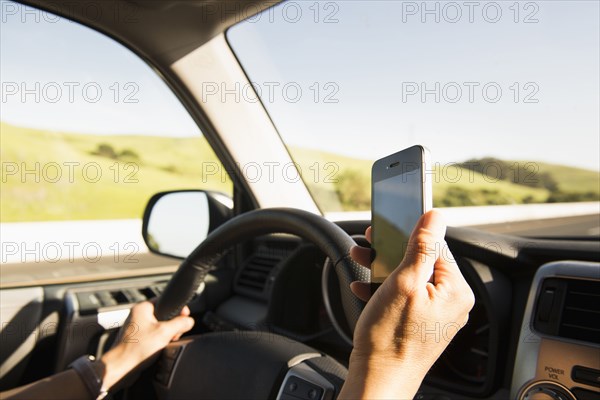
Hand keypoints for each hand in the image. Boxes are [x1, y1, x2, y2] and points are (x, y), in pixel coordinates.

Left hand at [100, 302, 193, 388]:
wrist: (120, 367)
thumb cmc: (136, 348)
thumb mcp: (165, 332)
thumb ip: (180, 323)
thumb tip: (189, 321)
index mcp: (143, 307)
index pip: (166, 301)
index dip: (178, 310)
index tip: (184, 318)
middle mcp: (138, 315)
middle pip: (165, 315)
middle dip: (172, 326)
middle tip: (173, 334)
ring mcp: (136, 327)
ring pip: (159, 326)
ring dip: (166, 335)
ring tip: (164, 343)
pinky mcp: (136, 338)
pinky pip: (153, 336)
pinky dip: (158, 341)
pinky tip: (158, 348)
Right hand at [339, 210, 474, 398]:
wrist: (378, 380)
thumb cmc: (390, 338)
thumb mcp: (403, 282)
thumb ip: (421, 246)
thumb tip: (435, 216)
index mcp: (456, 290)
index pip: (438, 246)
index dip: (409, 236)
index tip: (386, 230)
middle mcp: (452, 303)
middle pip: (423, 262)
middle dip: (392, 252)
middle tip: (369, 246)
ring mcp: (437, 315)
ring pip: (411, 278)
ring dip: (385, 269)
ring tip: (362, 264)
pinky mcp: (421, 323)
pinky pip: (406, 296)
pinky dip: (386, 289)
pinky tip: (366, 288)